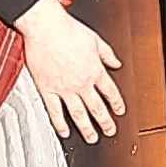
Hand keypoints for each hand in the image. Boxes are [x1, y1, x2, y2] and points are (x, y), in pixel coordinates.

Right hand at [16, 0, 123, 141]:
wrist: (46, 28)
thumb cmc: (68, 30)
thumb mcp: (95, 40)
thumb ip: (107, 54)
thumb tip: (117, 63)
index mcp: (94, 70)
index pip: (110, 92)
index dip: (116, 103)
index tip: (119, 111)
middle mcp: (81, 83)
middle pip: (97, 107)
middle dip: (106, 122)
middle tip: (110, 131)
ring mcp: (64, 89)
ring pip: (79, 114)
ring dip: (87, 128)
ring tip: (92, 137)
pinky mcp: (47, 89)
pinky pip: (55, 111)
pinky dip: (60, 123)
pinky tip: (64, 131)